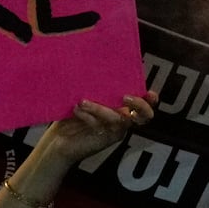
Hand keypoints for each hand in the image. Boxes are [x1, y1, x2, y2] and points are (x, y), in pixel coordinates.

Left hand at [38, 91, 155, 165]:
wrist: (58, 141)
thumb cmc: (73, 116)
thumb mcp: (86, 98)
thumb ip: (96, 88)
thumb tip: (96, 66)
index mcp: (122, 110)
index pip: (144, 106)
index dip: (150, 101)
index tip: (150, 92)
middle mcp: (122, 122)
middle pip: (144, 117)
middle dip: (140, 105)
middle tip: (125, 96)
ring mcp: (114, 132)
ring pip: (117, 118)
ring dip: (100, 108)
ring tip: (82, 101)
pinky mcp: (103, 140)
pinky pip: (100, 125)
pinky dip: (88, 115)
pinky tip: (76, 109)